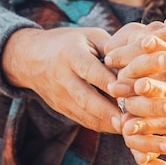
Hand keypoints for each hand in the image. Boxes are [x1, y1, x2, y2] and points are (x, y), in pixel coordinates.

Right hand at [2, 26, 120, 132]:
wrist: (31, 57)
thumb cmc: (68, 43)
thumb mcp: (89, 36)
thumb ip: (111, 49)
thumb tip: (134, 65)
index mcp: (70, 55)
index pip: (90, 70)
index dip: (108, 82)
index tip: (126, 91)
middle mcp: (63, 78)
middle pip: (85, 97)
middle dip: (107, 111)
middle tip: (128, 120)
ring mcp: (60, 96)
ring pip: (84, 114)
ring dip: (106, 123)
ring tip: (128, 128)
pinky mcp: (61, 108)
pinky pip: (82, 120)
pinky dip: (100, 125)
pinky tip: (118, 127)